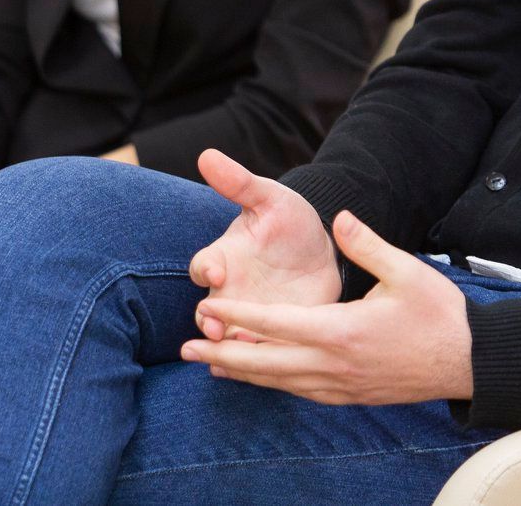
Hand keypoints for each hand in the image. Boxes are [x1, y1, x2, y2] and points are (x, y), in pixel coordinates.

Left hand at [180, 210, 473, 404]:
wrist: (470, 362)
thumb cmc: (439, 313)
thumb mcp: (406, 270)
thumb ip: (367, 243)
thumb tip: (338, 217)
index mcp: (342, 330)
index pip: (276, 325)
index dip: (238, 317)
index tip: (208, 307)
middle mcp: (335, 364)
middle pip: (266, 363)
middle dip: (223, 353)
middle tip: (187, 346)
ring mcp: (342, 385)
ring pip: (280, 382)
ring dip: (242, 372)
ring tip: (208, 364)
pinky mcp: (351, 396)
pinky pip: (302, 392)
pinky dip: (273, 384)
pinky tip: (259, 377)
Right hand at [186, 149, 340, 341]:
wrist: (318, 248)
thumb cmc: (286, 219)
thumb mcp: (268, 198)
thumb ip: (239, 183)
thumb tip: (207, 154)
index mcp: (225, 257)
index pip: (202, 264)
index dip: (205, 268)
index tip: (213, 270)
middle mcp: (231, 291)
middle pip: (208, 311)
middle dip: (209, 321)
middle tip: (216, 329)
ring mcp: (251, 315)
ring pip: (234, 338)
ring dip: (234, 348)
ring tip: (243, 350)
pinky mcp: (276, 332)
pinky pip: (265, 351)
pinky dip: (263, 360)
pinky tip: (271, 365)